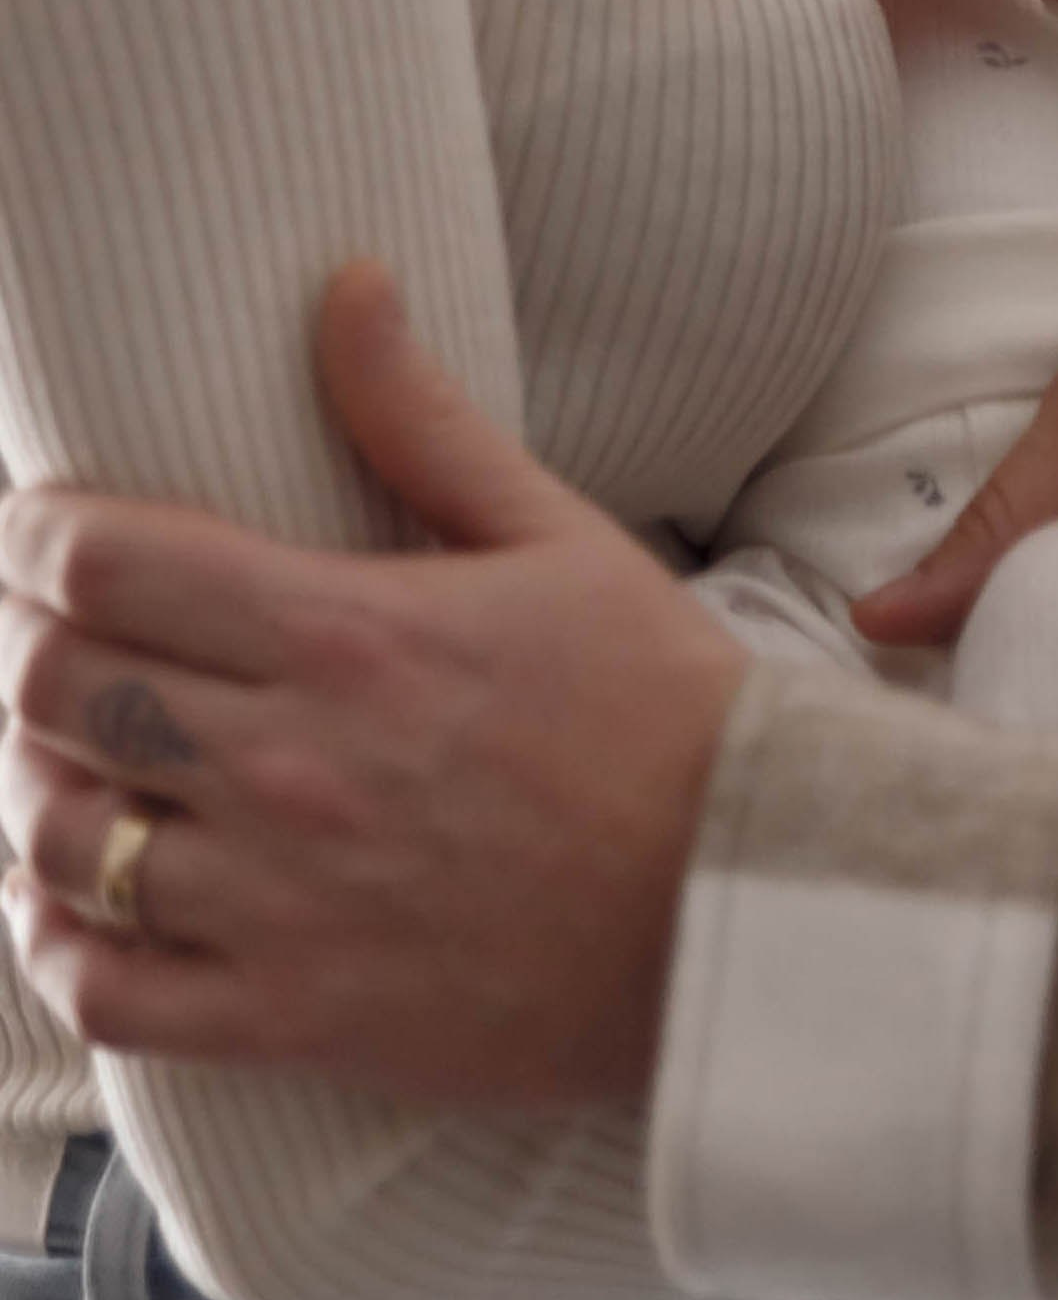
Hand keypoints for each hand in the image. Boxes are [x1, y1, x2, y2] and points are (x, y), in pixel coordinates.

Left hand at [0, 268, 744, 1099]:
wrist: (745, 904)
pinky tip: (65, 897)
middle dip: (28, 645)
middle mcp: (291, 765)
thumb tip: (348, 284)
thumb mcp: (556, 538)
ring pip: (57, 835)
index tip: (44, 531)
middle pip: (55, 687)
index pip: (103, 564)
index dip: (38, 535)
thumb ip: (423, 418)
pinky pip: (105, 990)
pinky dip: (53, 941)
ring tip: (68, 752)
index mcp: (351, 632)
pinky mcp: (292, 1015)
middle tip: (51, 631)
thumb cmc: (662, 708)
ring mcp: (281, 902)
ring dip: (36, 781)